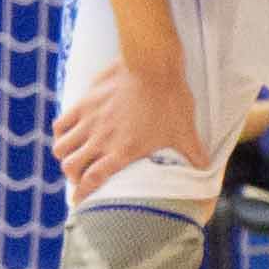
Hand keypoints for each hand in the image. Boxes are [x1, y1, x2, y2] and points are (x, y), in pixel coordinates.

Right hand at [48, 54, 205, 201]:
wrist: (153, 66)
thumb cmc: (171, 100)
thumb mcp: (185, 131)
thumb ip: (193, 153)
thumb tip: (207, 169)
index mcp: (122, 152)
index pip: (92, 181)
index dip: (83, 195)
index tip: (79, 202)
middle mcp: (100, 140)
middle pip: (71, 167)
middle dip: (73, 177)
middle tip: (80, 178)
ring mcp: (89, 121)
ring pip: (61, 148)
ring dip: (65, 157)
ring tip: (72, 158)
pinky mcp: (84, 103)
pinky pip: (61, 124)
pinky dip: (61, 134)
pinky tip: (67, 135)